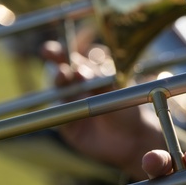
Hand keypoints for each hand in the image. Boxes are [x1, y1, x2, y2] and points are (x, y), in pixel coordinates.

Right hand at [40, 40, 162, 179]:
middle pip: (63, 68)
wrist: (133, 139)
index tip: (64, 45)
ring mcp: (71, 104)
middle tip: (52, 52)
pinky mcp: (67, 124)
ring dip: (59, 79)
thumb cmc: (129, 109)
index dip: (69, 49)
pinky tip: (65, 102)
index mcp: (93, 74)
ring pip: (60, 89)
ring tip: (63, 74)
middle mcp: (79, 86)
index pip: (79, 57)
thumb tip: (79, 70)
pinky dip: (60, 107)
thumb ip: (100, 80)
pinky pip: (58, 114)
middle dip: (56, 57)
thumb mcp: (118, 91)